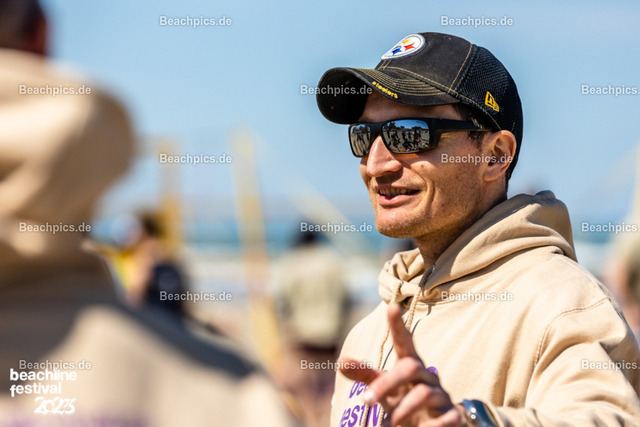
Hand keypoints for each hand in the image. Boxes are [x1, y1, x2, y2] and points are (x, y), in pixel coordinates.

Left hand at [339, 303, 467, 426]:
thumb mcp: (384, 387)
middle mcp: (427, 376)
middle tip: (365, 401)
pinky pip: (446, 419)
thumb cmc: (404, 400)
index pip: (405, 342)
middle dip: (386, 383)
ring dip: (401, 411)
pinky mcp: (453, 417)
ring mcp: (441, 395)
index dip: (398, 326)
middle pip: (410, 367)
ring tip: (387, 426)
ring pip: (423, 393)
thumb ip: (365, 375)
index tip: (391, 307)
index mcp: (410, 365)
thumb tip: (339, 361)